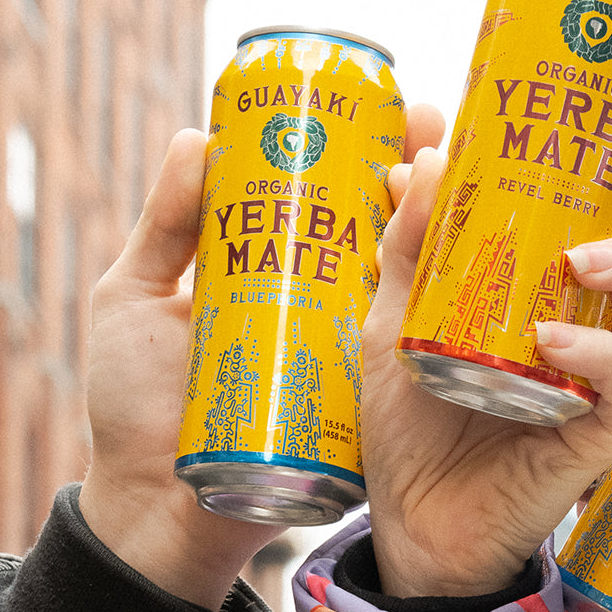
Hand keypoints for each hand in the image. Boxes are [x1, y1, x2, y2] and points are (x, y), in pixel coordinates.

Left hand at [78, 110, 446, 609]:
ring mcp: (353, 355)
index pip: (332, 197)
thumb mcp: (133, 300)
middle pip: (387, 228)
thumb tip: (202, 136)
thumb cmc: (137, 408)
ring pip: (415, 284)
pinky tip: (478, 274)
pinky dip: (452, 314)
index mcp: (278, 273)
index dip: (369, 149)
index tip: (395, 104)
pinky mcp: (370, 404)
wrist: (161, 507)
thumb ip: (163, 226)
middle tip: (443, 134)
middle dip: (428, 177)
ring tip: (468, 185)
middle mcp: (326, 308)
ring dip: (451, 233)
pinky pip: (418, 354)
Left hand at [361, 103, 611, 596]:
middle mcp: (596, 327)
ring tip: (581, 253)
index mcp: (556, 291)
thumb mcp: (397, 315)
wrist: (409, 520)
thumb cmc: (415, 421)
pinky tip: (552, 338)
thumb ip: (412, 238)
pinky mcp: (602, 434)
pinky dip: (597, 353)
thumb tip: (427, 148)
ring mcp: (604, 379)